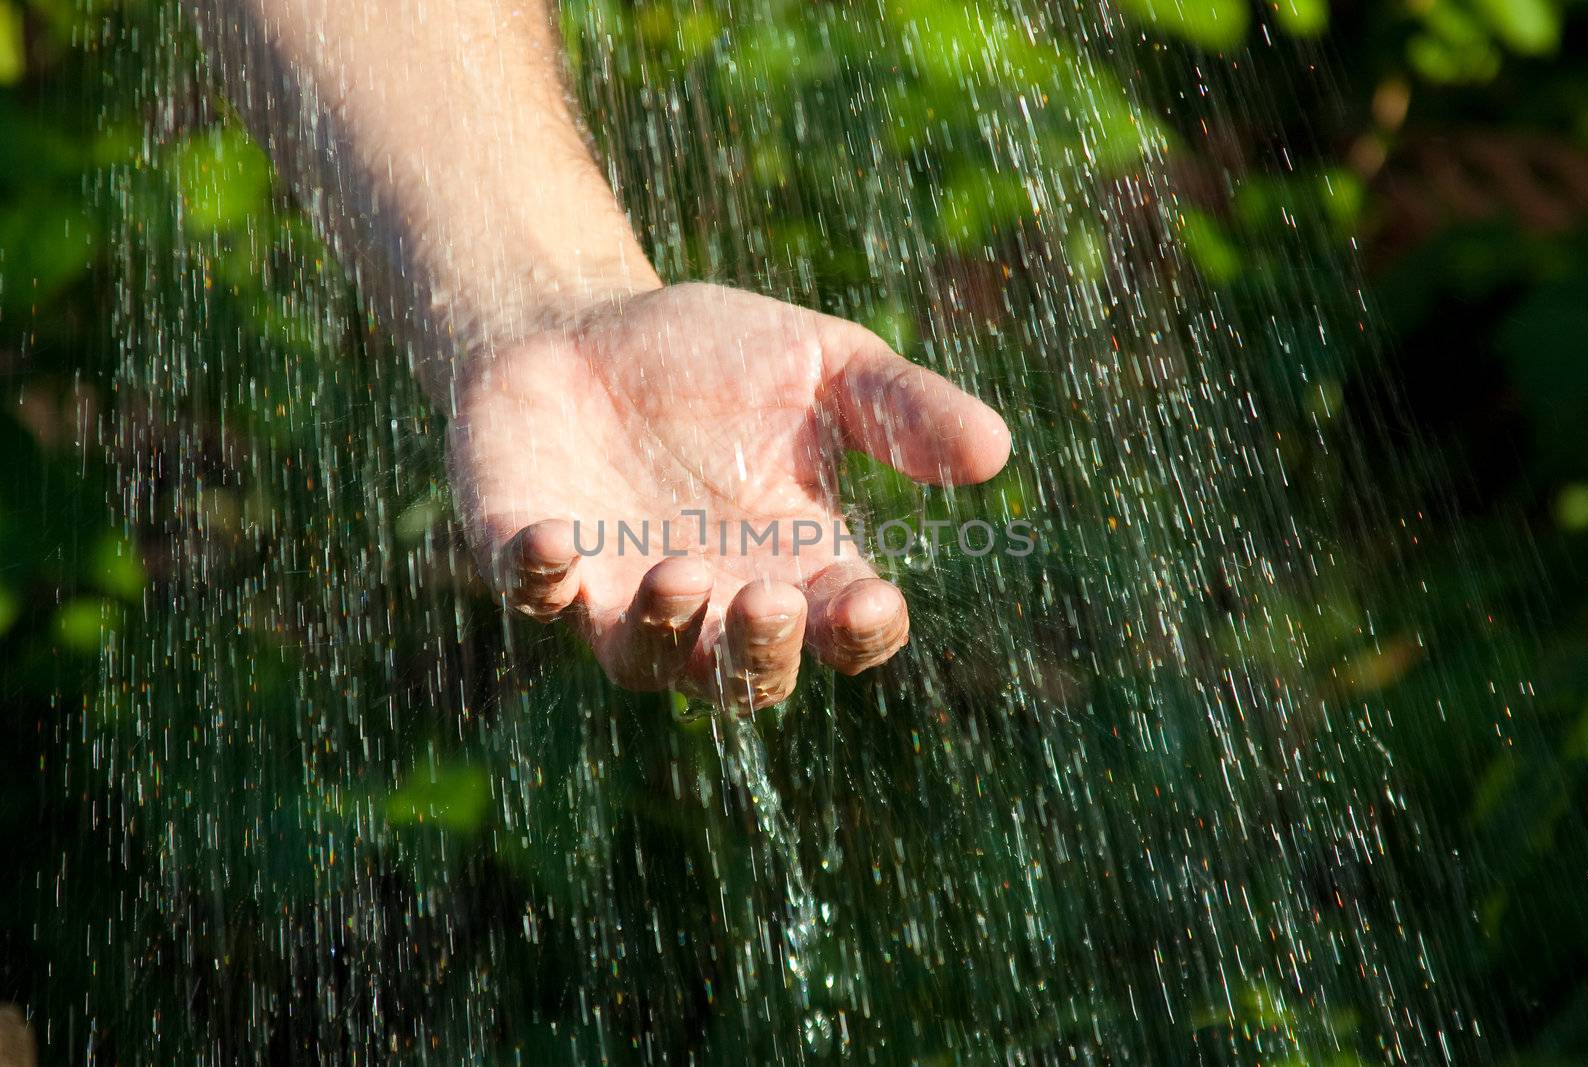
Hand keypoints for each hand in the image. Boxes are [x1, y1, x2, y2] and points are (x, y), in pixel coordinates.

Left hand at [450, 283, 1009, 709]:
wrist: (577, 323)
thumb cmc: (709, 354)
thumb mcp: (822, 363)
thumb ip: (902, 408)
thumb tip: (997, 452)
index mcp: (794, 562)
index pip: (844, 631)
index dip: (861, 632)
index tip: (869, 600)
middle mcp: (711, 600)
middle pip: (747, 674)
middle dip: (761, 652)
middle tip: (769, 601)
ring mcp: (615, 593)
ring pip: (644, 659)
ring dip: (663, 630)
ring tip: (679, 573)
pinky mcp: (530, 563)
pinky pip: (536, 598)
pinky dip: (542, 581)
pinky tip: (556, 542)